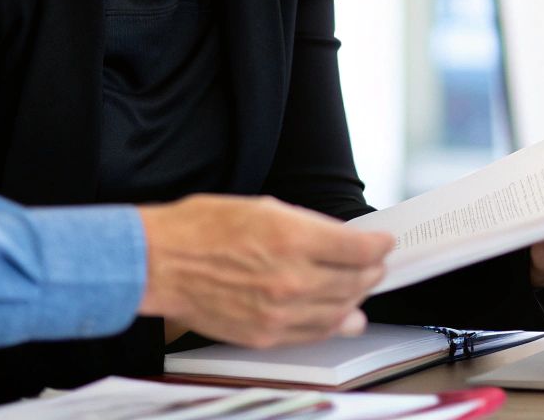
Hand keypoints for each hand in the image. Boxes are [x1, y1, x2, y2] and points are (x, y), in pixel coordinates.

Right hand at [136, 194, 393, 348]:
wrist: (158, 263)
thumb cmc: (202, 228)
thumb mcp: (265, 207)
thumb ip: (309, 227)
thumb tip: (340, 242)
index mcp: (294, 238)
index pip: (359, 249)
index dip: (379, 246)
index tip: (384, 243)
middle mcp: (292, 278)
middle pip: (356, 282)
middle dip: (372, 271)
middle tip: (376, 265)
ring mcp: (279, 311)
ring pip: (340, 312)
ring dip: (357, 298)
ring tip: (361, 288)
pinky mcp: (265, 335)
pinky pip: (314, 334)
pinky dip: (334, 324)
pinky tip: (341, 316)